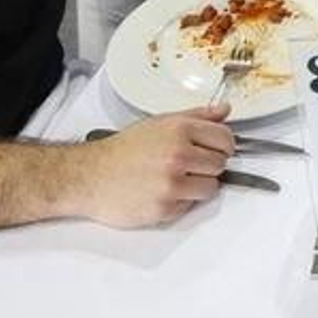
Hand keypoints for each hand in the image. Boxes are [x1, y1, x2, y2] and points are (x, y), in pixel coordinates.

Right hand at [78, 107, 234, 226]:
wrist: (91, 176)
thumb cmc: (123, 150)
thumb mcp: (160, 123)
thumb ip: (196, 116)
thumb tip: (224, 111)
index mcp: (179, 130)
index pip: (225, 138)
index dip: (223, 145)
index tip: (216, 149)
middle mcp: (178, 155)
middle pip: (220, 164)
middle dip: (208, 166)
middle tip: (188, 164)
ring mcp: (172, 183)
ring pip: (211, 188)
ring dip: (198, 186)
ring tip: (175, 179)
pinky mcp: (165, 207)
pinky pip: (190, 205)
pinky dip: (180, 201)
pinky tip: (161, 191)